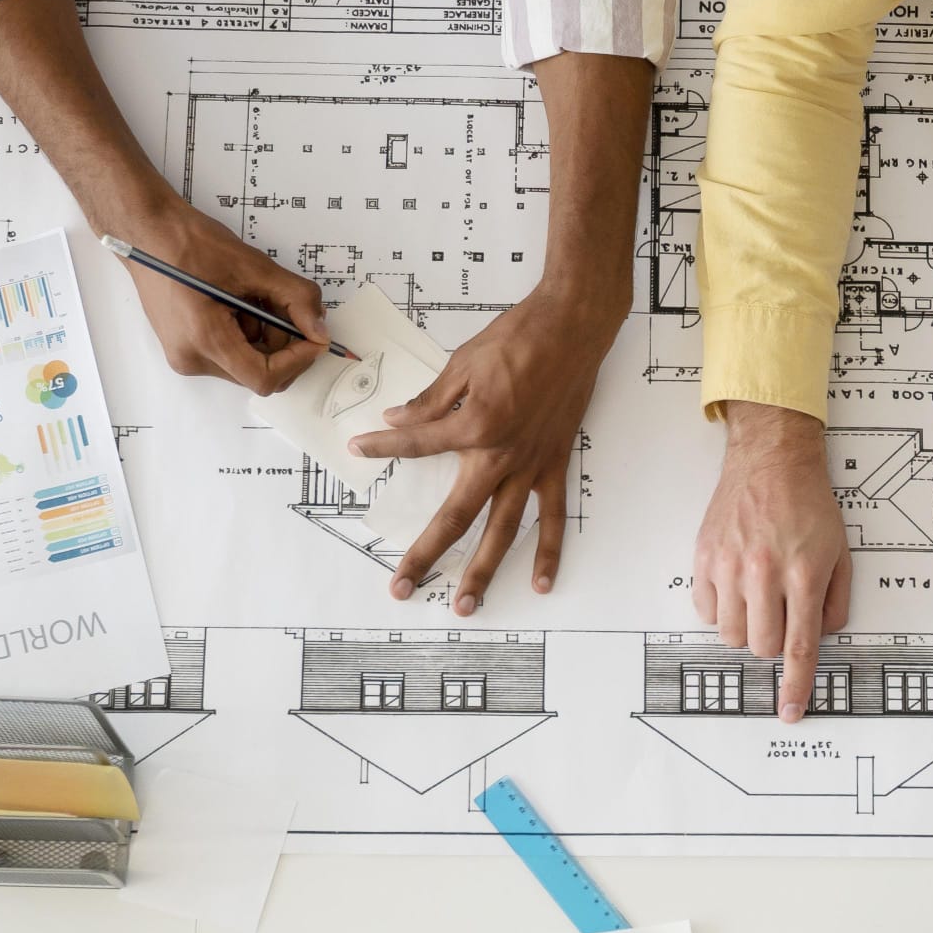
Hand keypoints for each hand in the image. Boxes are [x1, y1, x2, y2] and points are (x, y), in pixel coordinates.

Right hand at [111, 199, 329, 396]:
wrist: (148, 232)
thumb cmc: (190, 243)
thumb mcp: (253, 266)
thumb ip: (295, 298)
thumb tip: (320, 330)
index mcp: (205, 340)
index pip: (264, 377)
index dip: (297, 360)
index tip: (313, 338)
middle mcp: (192, 358)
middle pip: (257, 372)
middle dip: (280, 343)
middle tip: (282, 305)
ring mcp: (185, 356)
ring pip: (245, 363)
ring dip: (262, 334)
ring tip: (249, 294)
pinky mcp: (184, 347)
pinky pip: (229, 352)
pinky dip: (244, 332)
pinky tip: (235, 301)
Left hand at [353, 274, 613, 612]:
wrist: (573, 328)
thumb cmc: (518, 338)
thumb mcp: (463, 363)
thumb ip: (432, 400)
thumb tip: (399, 419)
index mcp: (473, 425)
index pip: (416, 446)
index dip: (382, 448)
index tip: (358, 449)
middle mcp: (500, 456)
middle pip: (455, 516)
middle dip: (426, 555)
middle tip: (401, 586)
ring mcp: (531, 466)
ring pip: (503, 530)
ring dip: (483, 570)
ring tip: (465, 604)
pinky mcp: (555, 465)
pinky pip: (552, 517)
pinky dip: (548, 551)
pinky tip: (540, 582)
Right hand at [691, 404, 850, 720]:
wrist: (771, 460)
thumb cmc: (808, 504)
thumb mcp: (840, 553)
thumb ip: (834, 603)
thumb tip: (818, 638)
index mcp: (803, 573)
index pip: (799, 646)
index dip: (795, 685)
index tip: (791, 710)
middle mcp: (764, 571)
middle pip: (761, 646)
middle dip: (772, 643)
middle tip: (779, 615)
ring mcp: (729, 565)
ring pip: (731, 634)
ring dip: (746, 628)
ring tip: (757, 597)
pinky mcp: (704, 557)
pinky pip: (706, 610)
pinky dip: (722, 609)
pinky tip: (735, 585)